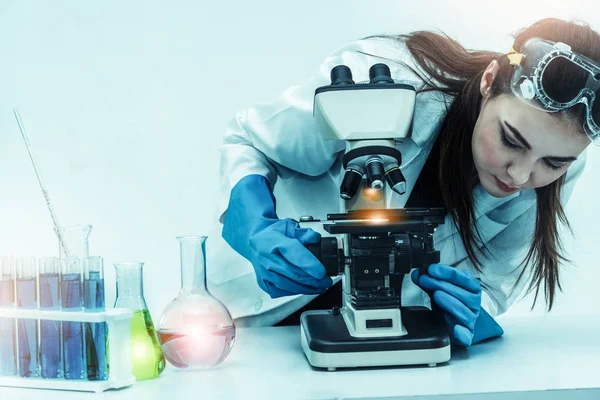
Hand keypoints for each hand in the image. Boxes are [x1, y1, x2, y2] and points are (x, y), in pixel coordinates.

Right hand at [223, 175, 331, 297]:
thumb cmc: (273, 235)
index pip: (294, 254)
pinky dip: (296, 292)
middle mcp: (267, 258)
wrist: (254, 242)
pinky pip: (282, 291)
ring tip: (320, 287)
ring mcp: (264, 272)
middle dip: (314, 280)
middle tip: (326, 281)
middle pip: (294, 273)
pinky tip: (305, 289)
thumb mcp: (288, 226)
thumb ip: (304, 233)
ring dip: (307, 289)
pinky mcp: (264, 283)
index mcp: (274, 241)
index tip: (322, 272)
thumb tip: (315, 238)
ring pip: (289, 285)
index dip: (310, 265)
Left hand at [412, 264, 502, 345]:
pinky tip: (456, 329)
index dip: (447, 272)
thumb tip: (418, 274)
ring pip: (464, 311)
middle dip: (442, 284)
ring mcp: (470, 319)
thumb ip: (430, 279)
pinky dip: (462, 333)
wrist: (453, 322)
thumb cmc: (449, 301)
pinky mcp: (466, 334)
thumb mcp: (441, 287)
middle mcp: (473, 303)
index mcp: (471, 289)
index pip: (464, 278)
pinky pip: (467, 335)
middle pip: (463, 294)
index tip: (431, 269)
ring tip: (437, 296)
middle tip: (426, 280)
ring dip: (450, 302)